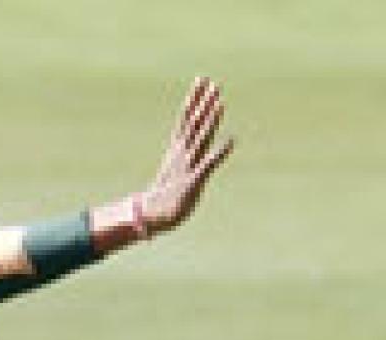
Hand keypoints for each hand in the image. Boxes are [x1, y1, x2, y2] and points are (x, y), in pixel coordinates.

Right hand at [142, 76, 235, 233]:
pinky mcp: (194, 181)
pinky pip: (208, 164)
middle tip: (213, 83)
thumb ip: (180, 152)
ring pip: (200, 139)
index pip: (186, 118)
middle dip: (203, 103)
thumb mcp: (172, 168)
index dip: (194, 98)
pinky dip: (219, 152)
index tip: (201, 80)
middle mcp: (182, 153)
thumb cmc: (165, 193)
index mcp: (177, 149)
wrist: (154, 214)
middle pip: (194, 123)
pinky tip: (231, 141)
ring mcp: (188, 166)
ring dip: (210, 121)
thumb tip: (183, 134)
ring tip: (220, 103)